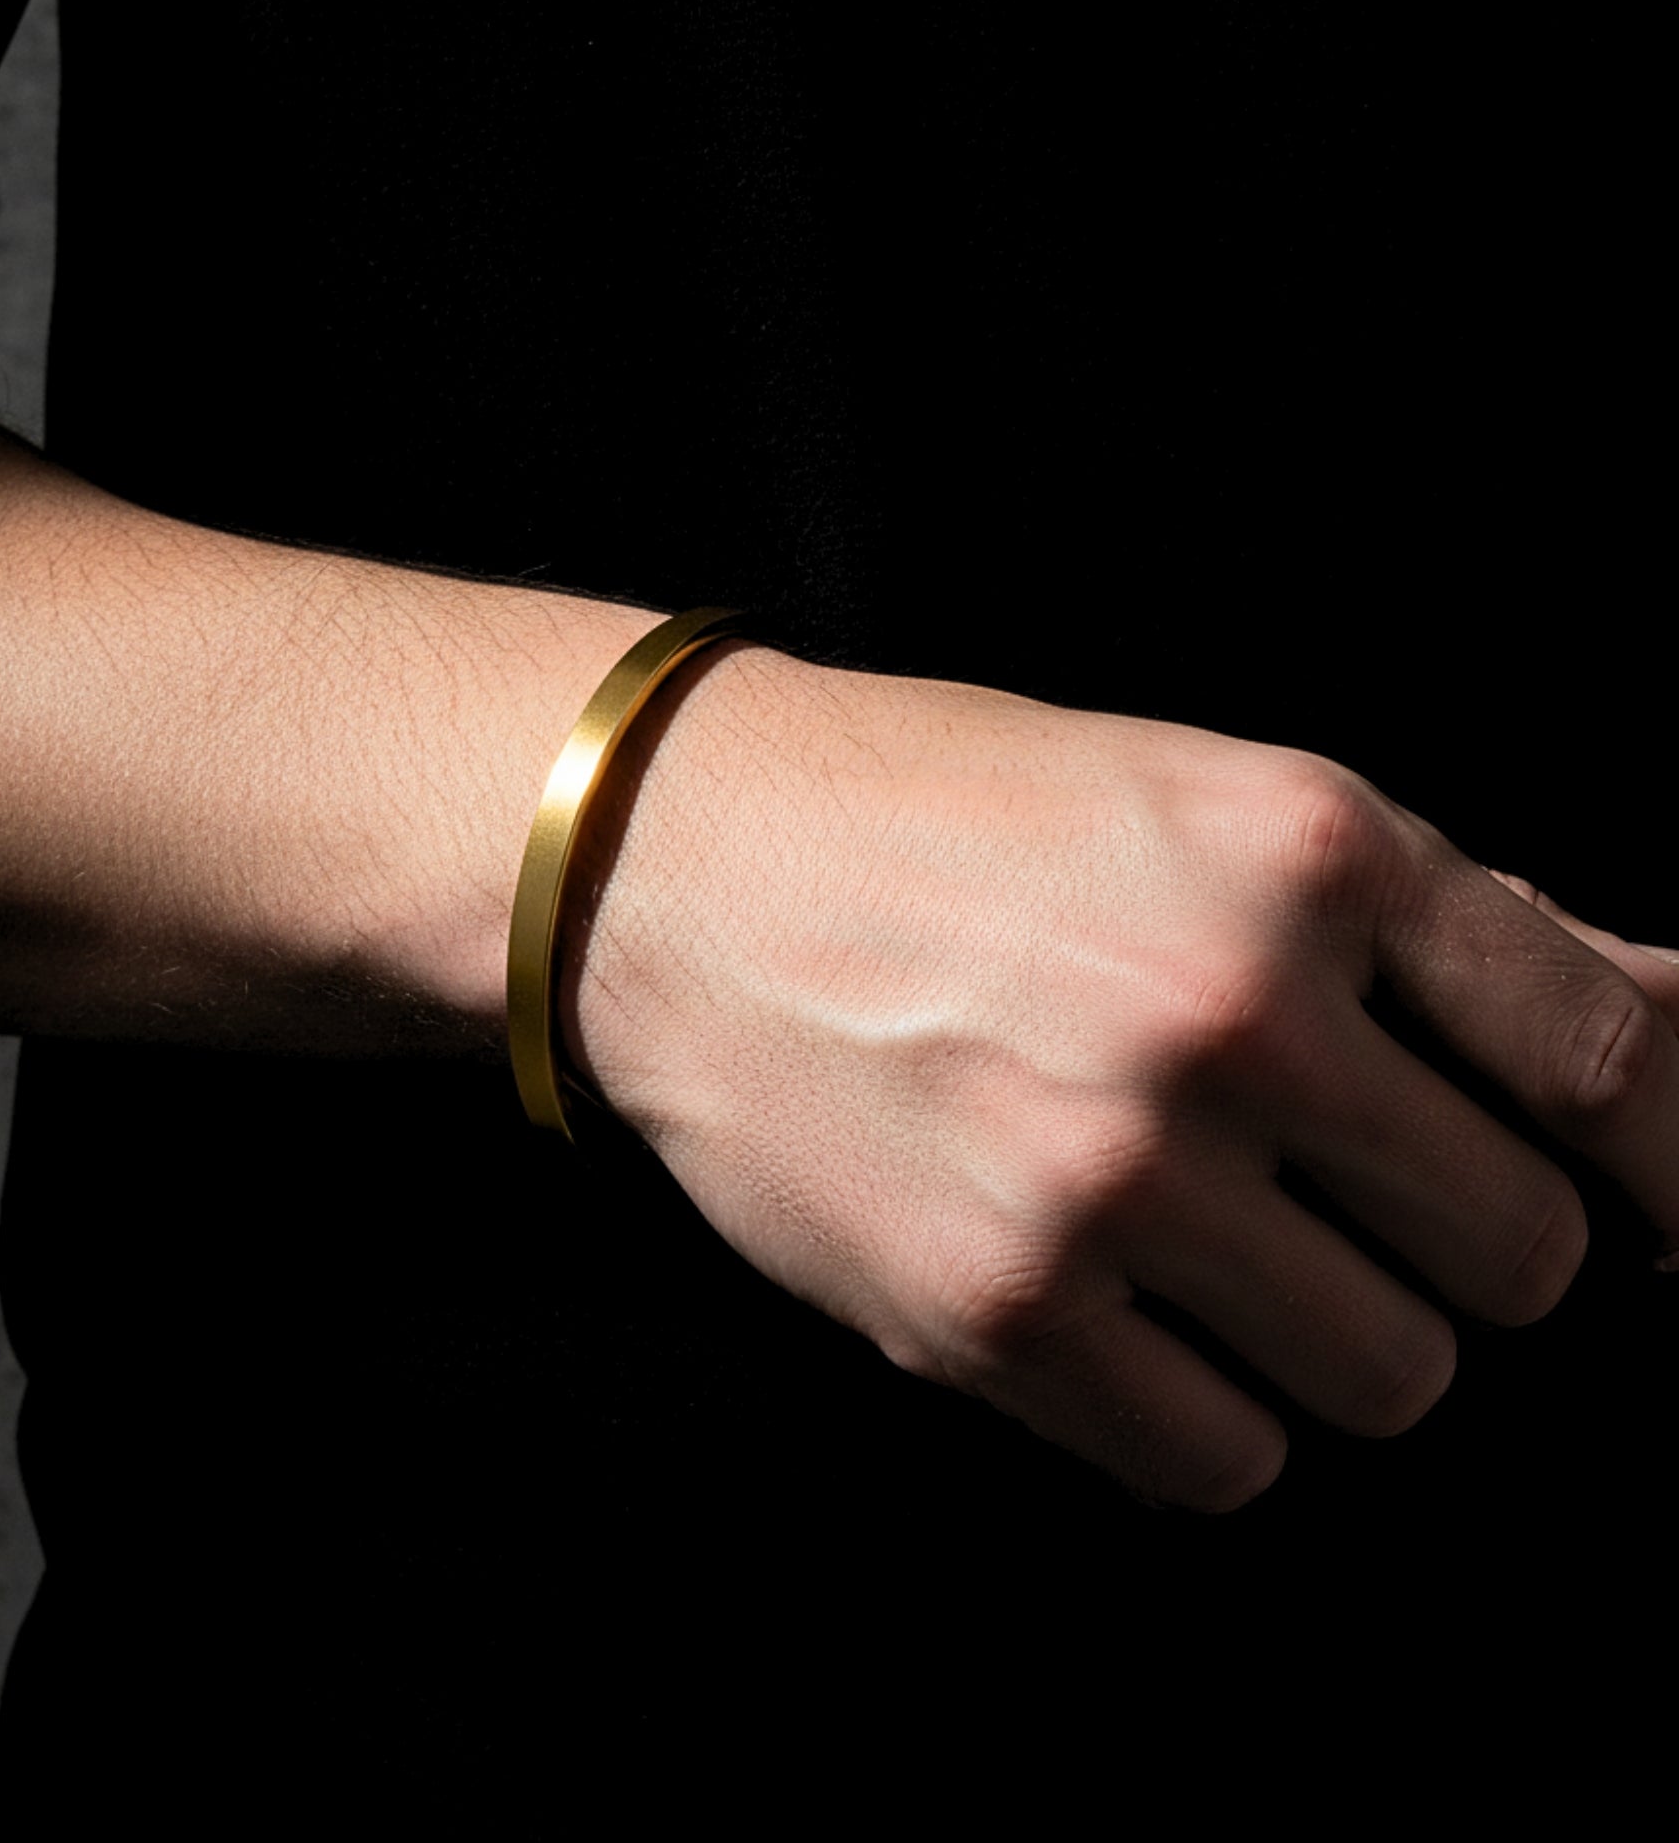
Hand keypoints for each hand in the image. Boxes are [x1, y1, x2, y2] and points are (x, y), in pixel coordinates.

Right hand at [569, 649, 1678, 1507]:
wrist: (680, 868)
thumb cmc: (950, 818)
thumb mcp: (1203, 798)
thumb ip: (1445, 919)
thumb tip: (1668, 1010)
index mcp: (1307, 854)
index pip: (1613, 1060)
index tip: (1672, 1215)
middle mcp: (1226, 1016)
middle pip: (1521, 1257)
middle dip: (1468, 1245)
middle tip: (1352, 1195)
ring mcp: (1109, 1176)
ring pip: (1389, 1380)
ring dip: (1340, 1337)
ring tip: (1219, 1251)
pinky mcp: (995, 1311)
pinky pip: (1222, 1461)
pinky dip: (1206, 1412)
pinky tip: (1127, 1314)